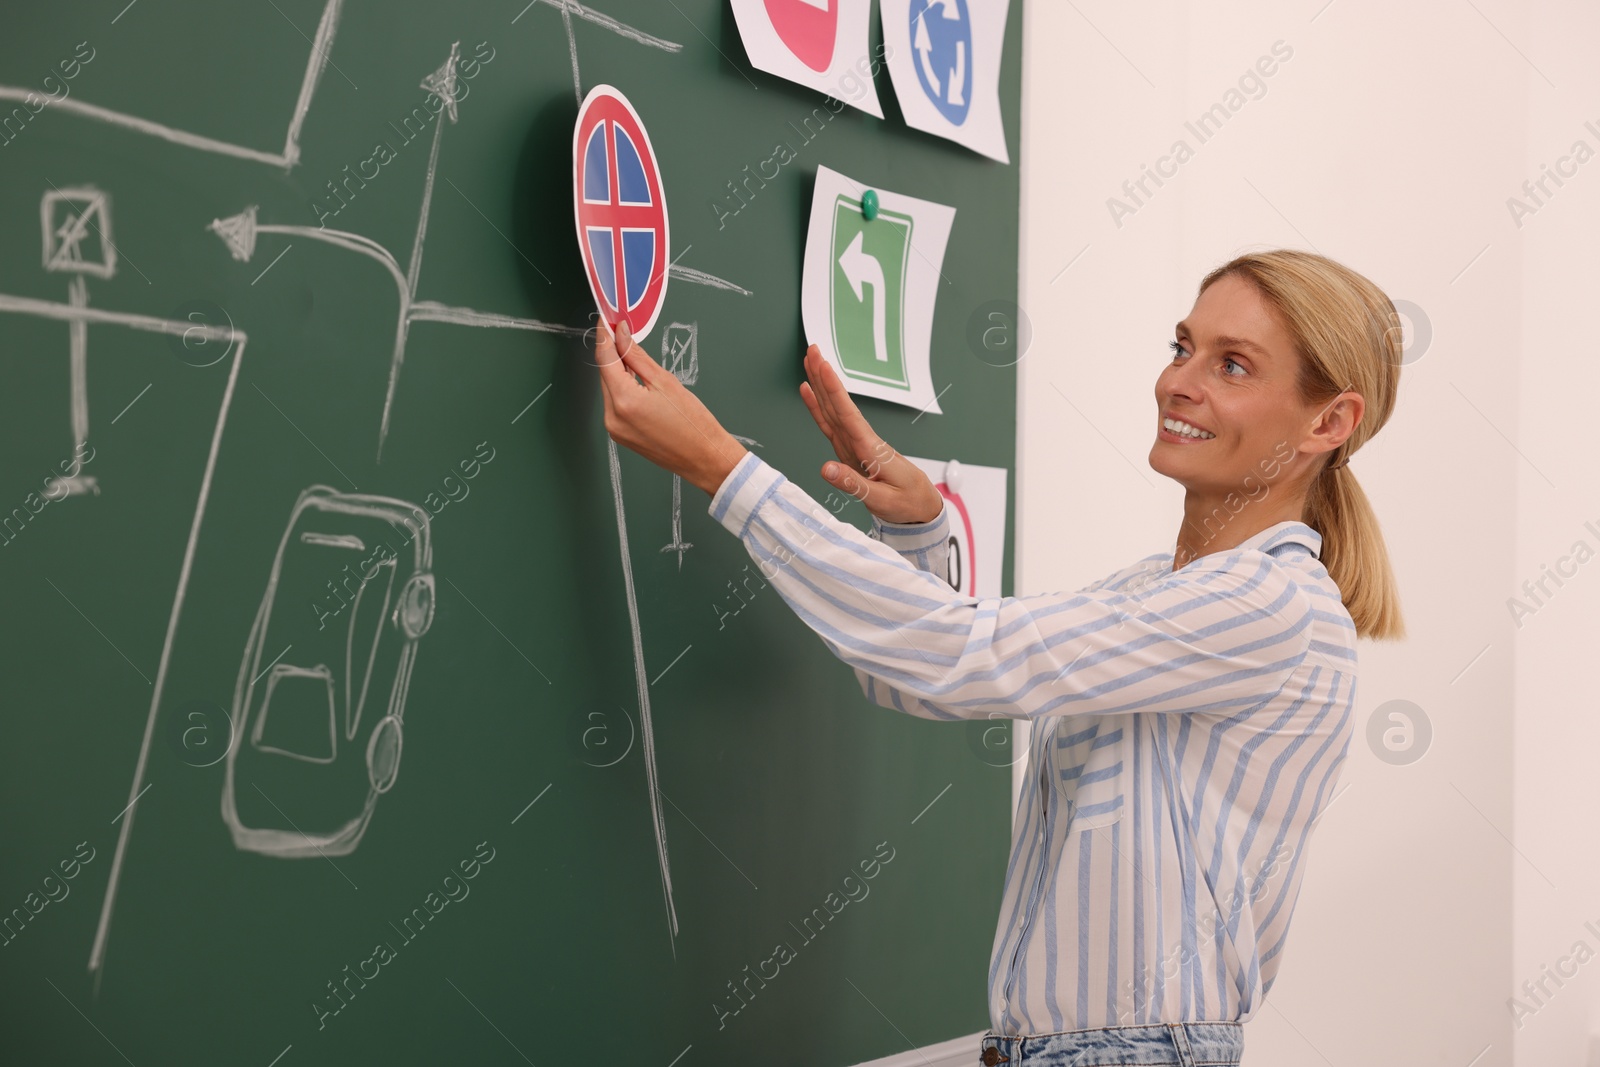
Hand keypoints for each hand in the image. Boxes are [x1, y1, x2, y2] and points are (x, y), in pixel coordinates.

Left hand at [595, 319, 748, 496]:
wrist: (704, 458)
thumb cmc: (693, 423)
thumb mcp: (666, 381)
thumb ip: (637, 356)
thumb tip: (621, 334)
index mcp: (624, 401)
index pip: (604, 359)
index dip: (604, 336)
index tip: (607, 320)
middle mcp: (613, 417)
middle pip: (604, 374)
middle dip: (611, 352)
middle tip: (621, 331)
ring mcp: (614, 429)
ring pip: (609, 388)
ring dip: (617, 370)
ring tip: (632, 355)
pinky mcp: (620, 435)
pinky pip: (614, 404)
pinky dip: (622, 388)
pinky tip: (635, 380)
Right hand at [799, 345, 943, 524]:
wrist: (922, 506)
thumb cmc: (906, 503)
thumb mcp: (882, 500)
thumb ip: (853, 484)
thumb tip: (825, 469)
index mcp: (871, 450)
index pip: (848, 415)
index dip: (834, 391)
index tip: (823, 366)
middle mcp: (862, 441)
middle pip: (838, 404)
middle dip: (824, 377)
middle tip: (812, 350)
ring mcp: (855, 444)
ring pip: (833, 409)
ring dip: (820, 385)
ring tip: (809, 361)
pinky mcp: (850, 450)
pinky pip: (831, 425)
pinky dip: (818, 408)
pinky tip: (809, 393)